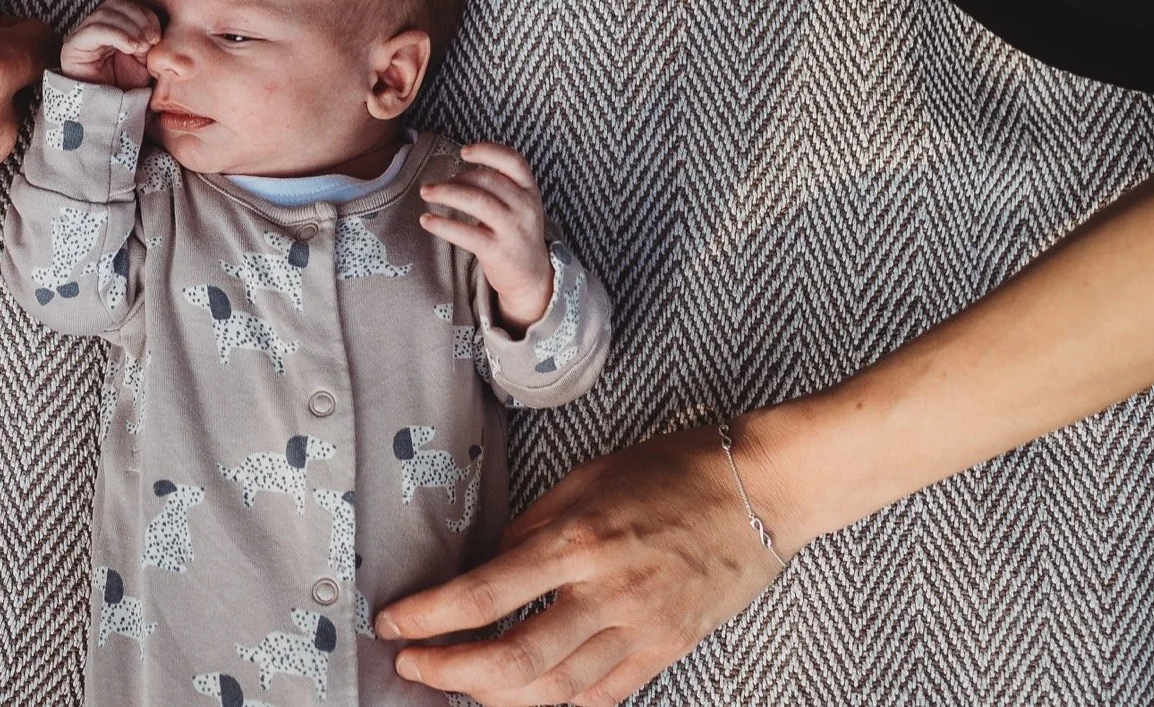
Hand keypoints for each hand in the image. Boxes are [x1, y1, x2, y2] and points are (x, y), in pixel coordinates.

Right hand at [62, 0, 160, 88]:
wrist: (106, 116)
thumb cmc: (123, 92)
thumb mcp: (142, 64)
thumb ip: (147, 42)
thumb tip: (153, 29)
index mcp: (110, 30)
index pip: (126, 7)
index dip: (144, 15)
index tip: (158, 35)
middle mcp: (93, 29)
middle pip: (114, 4)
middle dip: (137, 18)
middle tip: (151, 39)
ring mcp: (81, 36)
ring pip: (104, 13)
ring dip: (129, 26)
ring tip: (141, 46)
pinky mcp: (72, 46)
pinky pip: (94, 30)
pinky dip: (117, 34)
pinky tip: (130, 47)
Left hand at [375, 424, 786, 705]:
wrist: (760, 490)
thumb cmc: (672, 469)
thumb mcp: (585, 479)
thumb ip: (531, 529)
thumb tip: (484, 568)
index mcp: (578, 540)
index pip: (485, 593)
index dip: (430, 617)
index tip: (393, 623)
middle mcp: (606, 593)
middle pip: (514, 661)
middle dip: (451, 672)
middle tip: (413, 665)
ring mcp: (639, 628)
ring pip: (554, 691)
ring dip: (495, 696)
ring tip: (460, 683)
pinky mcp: (666, 650)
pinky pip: (600, 695)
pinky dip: (555, 702)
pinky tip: (524, 695)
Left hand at [419, 143, 552, 329]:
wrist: (532, 275)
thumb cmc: (516, 232)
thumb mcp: (519, 204)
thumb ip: (498, 186)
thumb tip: (455, 174)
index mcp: (530, 190)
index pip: (513, 161)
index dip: (488, 151)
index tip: (464, 152)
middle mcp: (525, 207)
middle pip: (487, 180)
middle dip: (456, 178)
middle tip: (435, 185)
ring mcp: (512, 229)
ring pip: (476, 201)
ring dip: (446, 193)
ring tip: (425, 192)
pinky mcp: (497, 250)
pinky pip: (465, 233)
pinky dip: (442, 224)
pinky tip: (426, 220)